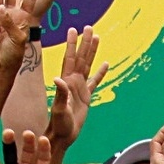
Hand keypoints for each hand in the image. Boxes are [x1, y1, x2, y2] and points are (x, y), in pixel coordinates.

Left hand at [48, 27, 106, 152]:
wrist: (62, 136)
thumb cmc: (58, 124)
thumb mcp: (59, 109)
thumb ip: (60, 93)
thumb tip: (58, 79)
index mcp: (67, 81)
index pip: (70, 58)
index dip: (72, 44)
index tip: (74, 29)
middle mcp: (73, 81)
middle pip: (80, 57)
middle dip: (84, 42)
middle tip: (88, 27)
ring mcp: (80, 88)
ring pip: (88, 65)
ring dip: (92, 52)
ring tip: (97, 38)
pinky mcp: (86, 97)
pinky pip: (95, 82)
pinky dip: (100, 73)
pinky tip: (106, 64)